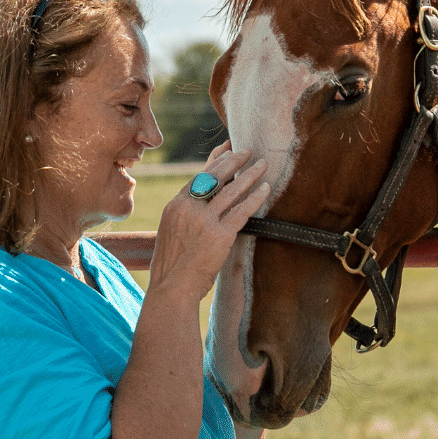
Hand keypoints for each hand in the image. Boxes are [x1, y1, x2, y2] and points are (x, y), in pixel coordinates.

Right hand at [148, 144, 269, 299]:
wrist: (172, 288)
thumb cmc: (172, 266)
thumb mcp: (172, 232)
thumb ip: (185, 215)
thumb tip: (202, 202)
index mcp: (175, 206)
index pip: (198, 176)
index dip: (215, 161)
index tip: (227, 150)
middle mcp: (188, 209)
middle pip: (215, 176)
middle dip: (234, 161)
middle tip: (248, 151)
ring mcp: (204, 222)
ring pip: (231, 191)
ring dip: (249, 175)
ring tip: (262, 165)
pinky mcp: (219, 236)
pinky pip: (241, 211)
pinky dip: (255, 198)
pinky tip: (265, 189)